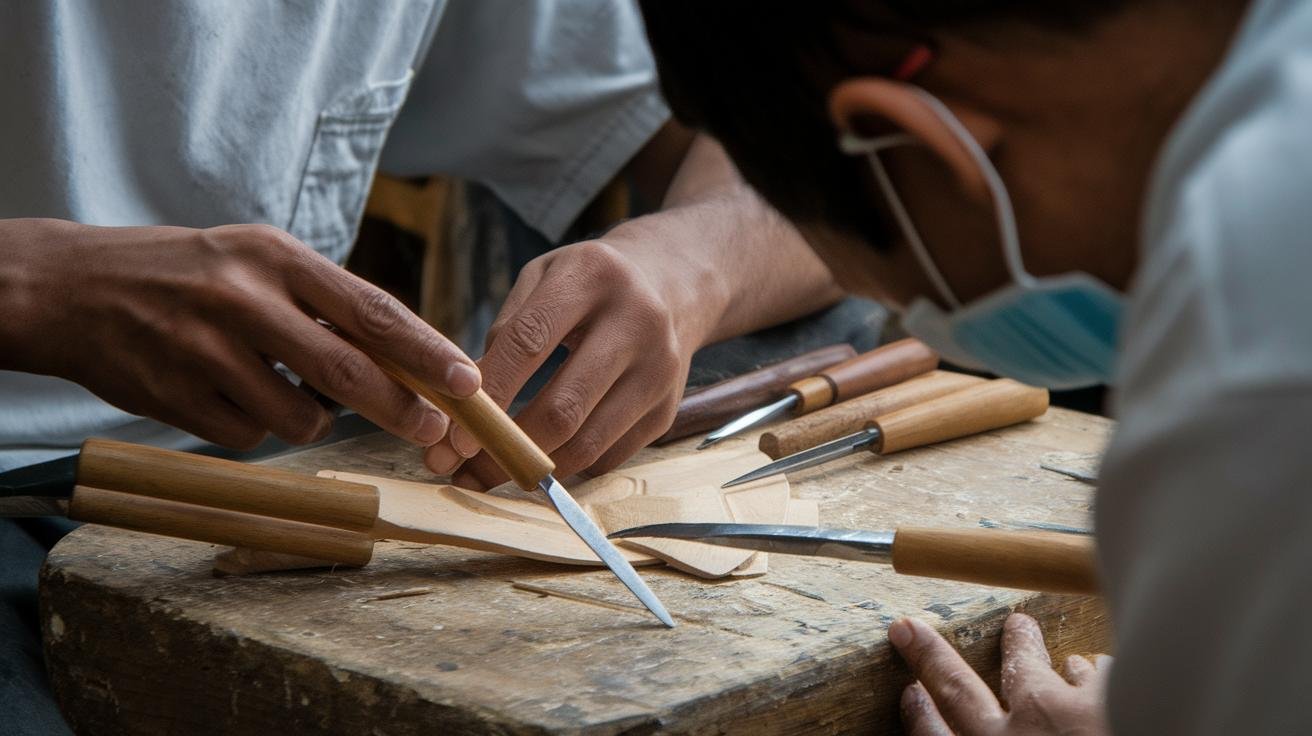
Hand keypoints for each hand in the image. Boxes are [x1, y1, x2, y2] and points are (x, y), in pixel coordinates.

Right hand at [0, 218, 479, 448]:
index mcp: (276, 258)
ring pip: (299, 419)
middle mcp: (244, 300)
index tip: (467, 381)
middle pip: (347, 371)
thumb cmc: (189, 273)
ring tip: (278, 387)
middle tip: (433, 429)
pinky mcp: (176, 396)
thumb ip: (325, 303)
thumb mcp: (257, 260)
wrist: (72, 288)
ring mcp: (206, 351)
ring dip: (310, 420)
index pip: (370, 310)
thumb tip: (405, 358)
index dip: (426, 351)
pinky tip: (225, 394)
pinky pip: (247, 438)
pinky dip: (252, 428)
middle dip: (401, 408)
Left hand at [424, 237, 722, 484]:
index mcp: (593, 276)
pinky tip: (542, 460)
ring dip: (533, 468)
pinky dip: (569, 465)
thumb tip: (469, 403)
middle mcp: (637, 321)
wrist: (672, 285)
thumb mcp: (545, 276)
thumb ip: (506, 330)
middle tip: (465, 468)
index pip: (530, 341)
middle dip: (507, 447)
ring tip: (493, 473)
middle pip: (563, 408)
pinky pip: (609, 456)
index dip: (490, 392)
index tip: (455, 432)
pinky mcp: (668, 409)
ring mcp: (660, 370)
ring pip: (586, 443)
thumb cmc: (589, 285)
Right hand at [890, 613, 1111, 735]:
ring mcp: (1054, 713)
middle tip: (915, 631)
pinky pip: (1092, 672)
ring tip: (1023, 632)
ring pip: (1028, 669)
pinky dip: (1092, 670)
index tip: (909, 691)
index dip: (919, 717)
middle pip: (958, 689)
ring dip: (1022, 648)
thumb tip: (1005, 726)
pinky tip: (1099, 662)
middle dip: (932, 658)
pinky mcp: (1103, 698)